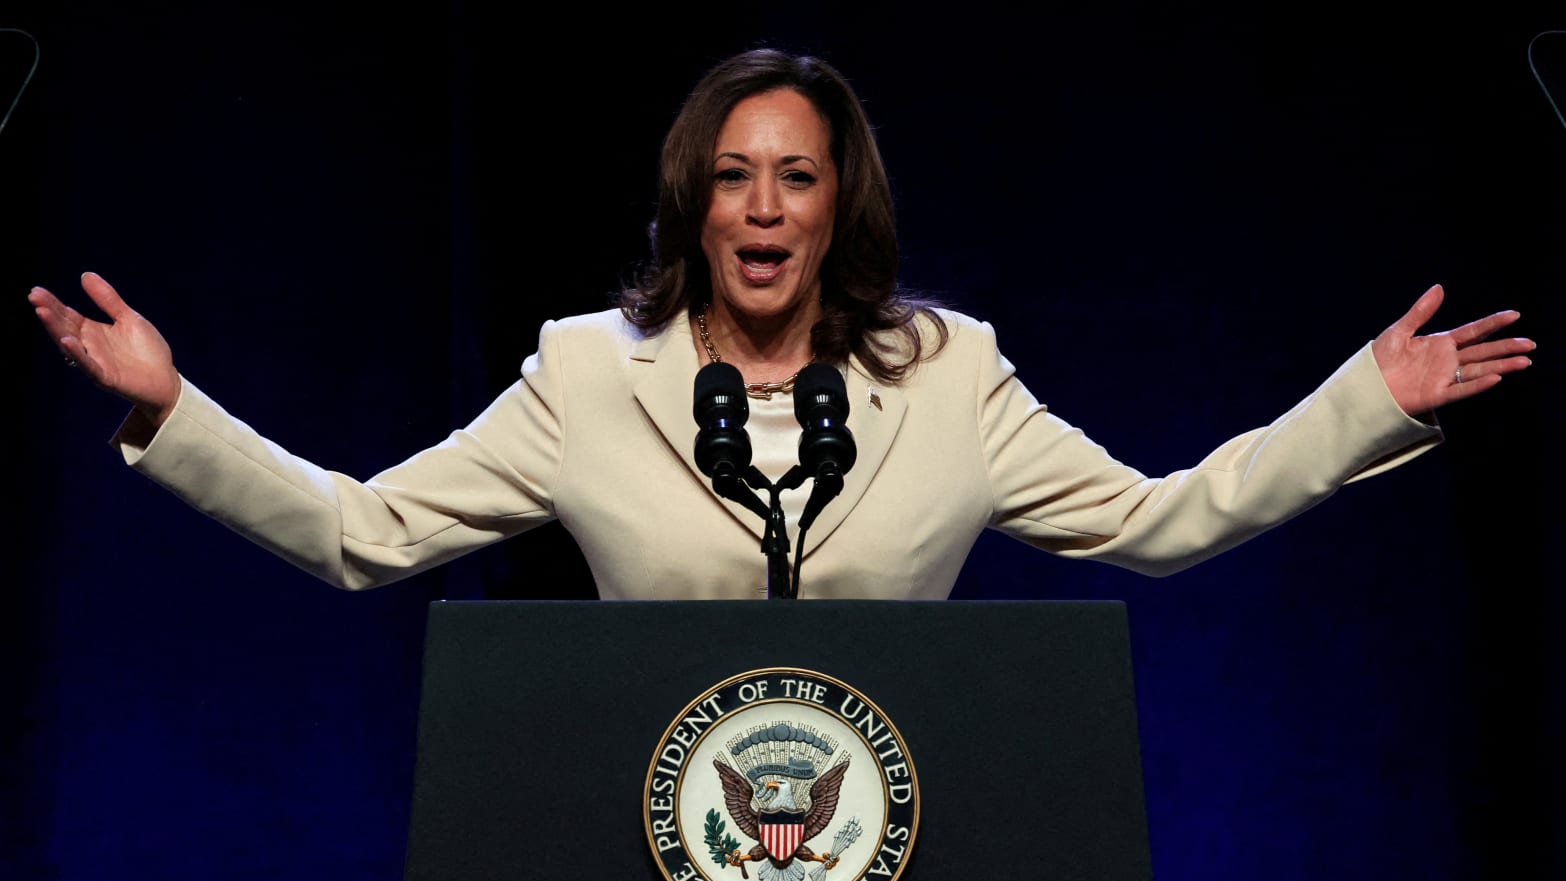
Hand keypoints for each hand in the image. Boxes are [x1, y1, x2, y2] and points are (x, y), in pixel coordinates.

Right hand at [29, 272, 181, 426]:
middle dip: (50, 312)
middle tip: (34, 297)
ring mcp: (96, 362)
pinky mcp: (106, 377)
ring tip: (42, 312)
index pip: (68, 315)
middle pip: (65, 327)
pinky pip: (88, 365)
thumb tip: (85, 275)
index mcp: (93, 331)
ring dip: (56, 329)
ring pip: (71, 345)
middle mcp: (89, 346)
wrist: (167, 380)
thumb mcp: (128, 318)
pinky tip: (67, 341)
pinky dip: (77, 354)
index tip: (36, 290)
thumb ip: (108, 299)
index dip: (53, 303)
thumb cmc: (148, 350)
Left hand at [1371, 284, 1534, 415]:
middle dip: (1506, 347)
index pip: (1473, 331)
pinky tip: (1495, 377)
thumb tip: (1439, 287)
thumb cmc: (1378, 359)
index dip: (1493, 323)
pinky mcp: (1436, 395)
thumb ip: (1421, 312)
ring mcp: (1444, 378)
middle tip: (1530, 344)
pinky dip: (1477, 384)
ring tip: (1524, 361)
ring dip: (1501, 365)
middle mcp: (1447, 360)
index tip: (1514, 315)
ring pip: (1478, 370)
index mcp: (1440, 343)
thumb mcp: (1399, 331)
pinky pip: (1461, 390)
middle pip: (1483, 351)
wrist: (1364, 385)